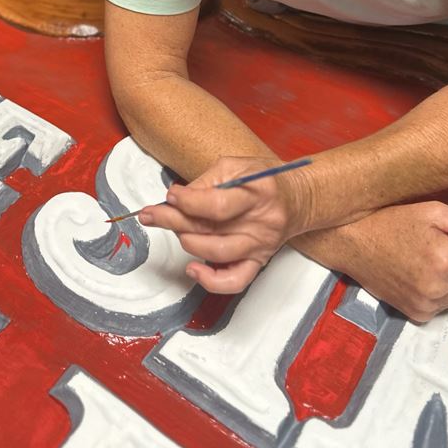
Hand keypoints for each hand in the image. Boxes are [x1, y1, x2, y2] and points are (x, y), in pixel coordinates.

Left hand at [139, 155, 309, 293]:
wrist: (297, 200)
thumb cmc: (264, 180)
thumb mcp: (237, 166)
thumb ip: (207, 181)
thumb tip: (177, 198)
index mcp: (257, 192)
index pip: (216, 204)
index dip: (188, 201)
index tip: (170, 195)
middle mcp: (260, 222)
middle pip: (210, 228)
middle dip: (172, 220)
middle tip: (150, 214)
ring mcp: (260, 245)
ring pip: (217, 253)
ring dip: (186, 241)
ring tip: (172, 229)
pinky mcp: (258, 262)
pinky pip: (234, 281)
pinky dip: (210, 280)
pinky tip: (193, 268)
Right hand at [299, 201, 447, 322]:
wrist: (349, 244)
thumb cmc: (388, 223)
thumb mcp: (432, 212)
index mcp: (446, 260)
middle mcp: (439, 287)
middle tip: (447, 245)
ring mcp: (427, 304)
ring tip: (431, 259)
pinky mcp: (417, 314)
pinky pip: (446, 305)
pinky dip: (442, 291)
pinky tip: (421, 273)